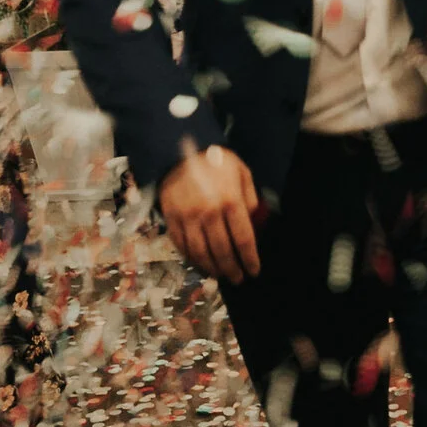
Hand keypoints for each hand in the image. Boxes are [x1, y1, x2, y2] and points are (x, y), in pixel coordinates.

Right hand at [159, 145, 261, 279]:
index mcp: (230, 200)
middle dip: (232, 269)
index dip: (250, 259)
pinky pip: (181, 245)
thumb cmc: (215, 161)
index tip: (254, 271)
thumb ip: (250, 198)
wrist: (179, 148)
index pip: (244, 239)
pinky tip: (200, 263)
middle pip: (223, 251)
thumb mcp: (241, 172)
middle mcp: (209, 212)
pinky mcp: (171, 218)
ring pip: (200, 253)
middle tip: (238, 278)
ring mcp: (188, 217)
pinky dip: (191, 258)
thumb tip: (254, 223)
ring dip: (212, 268)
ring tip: (221, 275)